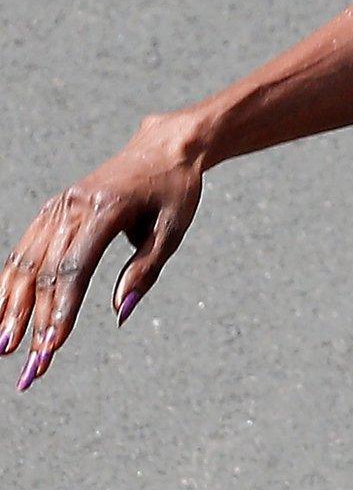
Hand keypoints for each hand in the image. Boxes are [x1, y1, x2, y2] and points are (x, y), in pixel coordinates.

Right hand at [1, 113, 202, 390]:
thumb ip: (146, 270)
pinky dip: (10, 282)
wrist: (165, 147)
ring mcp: (58, 207)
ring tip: (4, 348)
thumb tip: (120, 312)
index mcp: (106, 209)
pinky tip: (2, 313)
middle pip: (46, 272)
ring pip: (26, 263)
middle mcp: (73, 207)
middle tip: (31, 366)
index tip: (53, 347)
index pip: (75, 269)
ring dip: (12, 308)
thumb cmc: (174, 191)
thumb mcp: (173, 229)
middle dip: (34, 322)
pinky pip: (24, 249)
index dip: (62, 310)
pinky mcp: (53, 210)